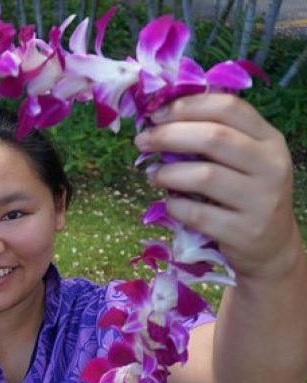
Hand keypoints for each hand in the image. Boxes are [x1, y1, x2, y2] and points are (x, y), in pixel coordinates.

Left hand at [135, 94, 298, 280]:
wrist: (271, 246)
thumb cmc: (244, 195)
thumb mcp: (244, 161)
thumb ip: (215, 138)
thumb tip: (160, 120)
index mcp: (269, 139)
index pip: (228, 108)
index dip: (186, 107)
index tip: (155, 115)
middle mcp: (271, 166)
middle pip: (213, 137)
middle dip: (168, 135)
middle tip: (142, 141)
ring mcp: (261, 200)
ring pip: (204, 175)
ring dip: (167, 173)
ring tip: (153, 176)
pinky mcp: (244, 231)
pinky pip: (197, 213)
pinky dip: (174, 206)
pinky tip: (169, 203)